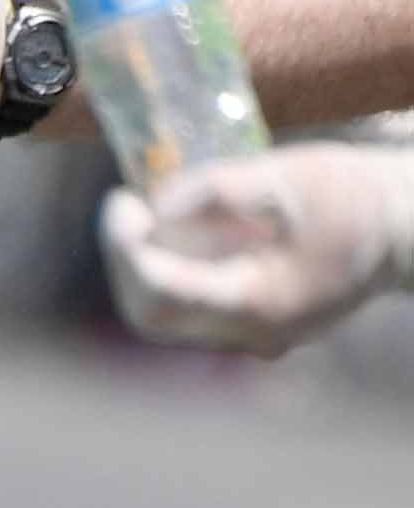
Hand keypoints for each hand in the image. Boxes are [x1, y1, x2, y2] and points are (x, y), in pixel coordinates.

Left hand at [98, 142, 413, 356]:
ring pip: (161, 310)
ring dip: (140, 259)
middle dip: (124, 258)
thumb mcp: (290, 176)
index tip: (123, 200)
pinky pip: (184, 299)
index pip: (163, 293)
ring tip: (147, 207)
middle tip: (125, 202)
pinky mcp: (245, 314)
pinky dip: (165, 261)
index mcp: (261, 304)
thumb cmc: (357, 199)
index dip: (126, 249)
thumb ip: (218, 188)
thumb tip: (157, 203)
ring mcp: (248, 330)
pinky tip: (174, 220)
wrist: (406, 230)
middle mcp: (250, 331)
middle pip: (150, 313)